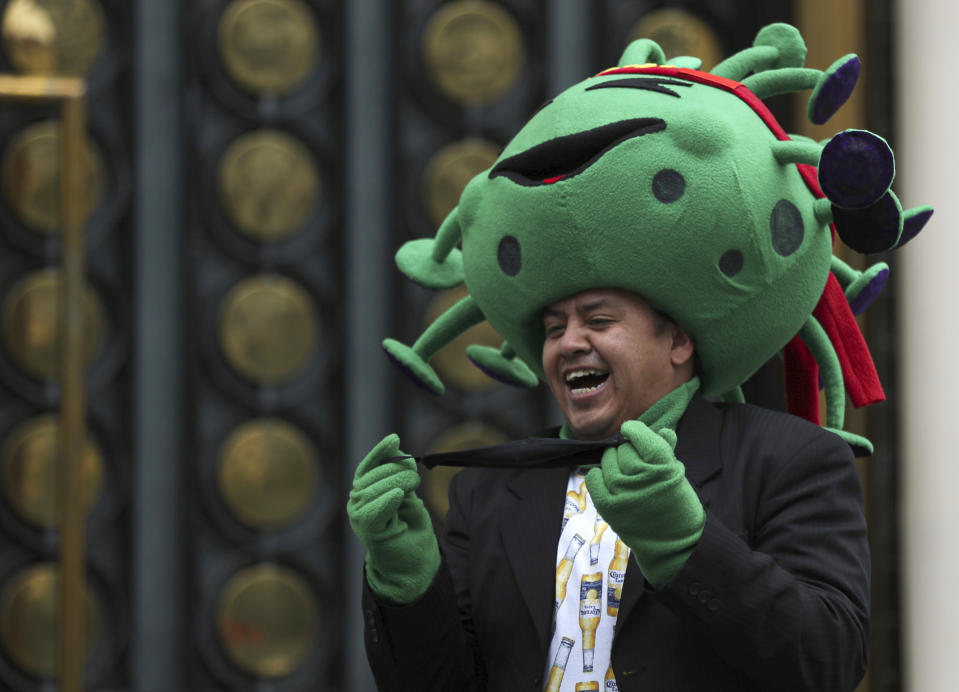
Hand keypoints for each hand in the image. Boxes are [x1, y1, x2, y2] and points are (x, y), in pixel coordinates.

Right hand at [347, 434, 440, 603]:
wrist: (411, 564)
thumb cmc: (410, 530)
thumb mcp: (408, 497)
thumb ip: (402, 478)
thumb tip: (402, 456)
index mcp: (365, 491)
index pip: (368, 466)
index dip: (380, 452)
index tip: (394, 439)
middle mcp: (357, 501)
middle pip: (373, 476)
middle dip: (396, 470)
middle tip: (415, 477)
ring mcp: (358, 515)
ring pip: (374, 490)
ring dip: (397, 483)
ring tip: (412, 486)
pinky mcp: (366, 528)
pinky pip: (374, 510)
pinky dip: (387, 500)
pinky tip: (397, 495)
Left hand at [585, 420, 704, 588]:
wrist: (674, 543)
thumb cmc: (676, 504)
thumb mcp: (677, 474)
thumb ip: (667, 451)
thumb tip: (663, 430)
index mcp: (662, 464)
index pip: (638, 434)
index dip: (633, 430)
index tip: (631, 431)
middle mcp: (641, 475)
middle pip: (623, 449)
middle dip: (626, 451)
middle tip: (634, 463)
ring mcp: (623, 491)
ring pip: (607, 461)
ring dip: (613, 463)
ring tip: (624, 475)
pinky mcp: (609, 506)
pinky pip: (594, 478)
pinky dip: (598, 476)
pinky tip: (608, 481)